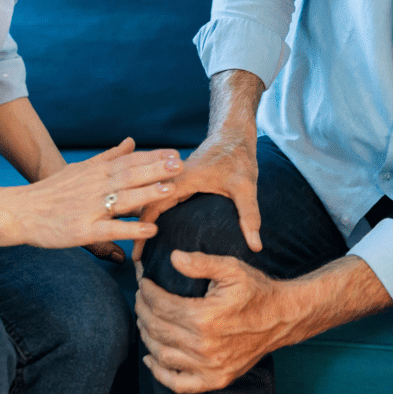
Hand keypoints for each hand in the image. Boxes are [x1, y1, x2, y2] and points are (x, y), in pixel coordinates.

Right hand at [3, 138, 186, 250]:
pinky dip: (131, 229)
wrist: (19, 211)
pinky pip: (111, 229)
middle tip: (181, 165)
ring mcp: (89, 208)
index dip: (153, 157)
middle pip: (129, 175)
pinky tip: (150, 230)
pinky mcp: (83, 230)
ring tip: (170, 190)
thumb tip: (131, 141)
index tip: (175, 153)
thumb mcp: (81, 169)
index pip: (129, 160)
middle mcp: (95, 186)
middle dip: (156, 169)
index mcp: (96, 171)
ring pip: (122, 199)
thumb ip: (109, 157)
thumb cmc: (53, 191)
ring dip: (147, 194)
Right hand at [130, 137, 261, 262]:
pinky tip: (159, 231)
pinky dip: (156, 214)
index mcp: (182, 179)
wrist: (234, 133)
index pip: (153, 207)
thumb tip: (255, 246)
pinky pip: (162, 199)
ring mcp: (175, 179)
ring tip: (144, 250)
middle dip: (139, 231)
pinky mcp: (180, 181)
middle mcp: (173, 179)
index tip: (139, 255)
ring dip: (145, 222)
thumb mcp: (246, 186)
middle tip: (137, 260)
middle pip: (147, 206)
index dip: (143, 231)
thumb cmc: (238, 156)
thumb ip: (249, 215)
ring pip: (152, 202)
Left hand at [136, 249, 293, 393]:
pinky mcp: (215, 379)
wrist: (283, 317)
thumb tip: (173, 257)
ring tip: (145, 320)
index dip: (147, 293)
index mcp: (205, 318)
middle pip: (157, 329)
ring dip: (147, 337)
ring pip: (162, 355)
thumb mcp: (232, 268)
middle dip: (143, 311)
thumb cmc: (256, 290)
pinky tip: (151, 358)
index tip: (144, 283)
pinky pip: (178, 384)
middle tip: (141, 298)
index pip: (161, 306)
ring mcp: (210, 367)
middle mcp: (204, 346)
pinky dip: (159, 373)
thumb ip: (201, 262)